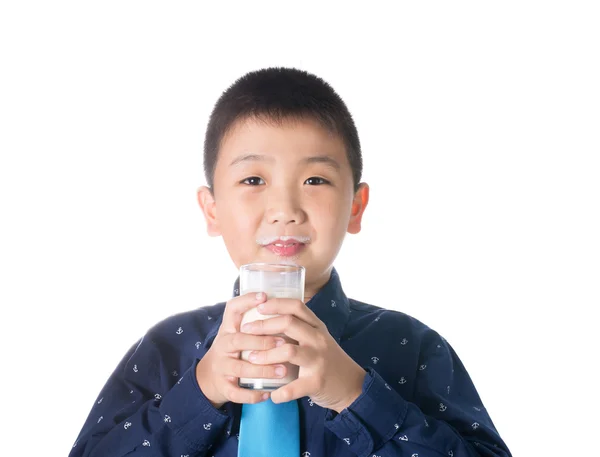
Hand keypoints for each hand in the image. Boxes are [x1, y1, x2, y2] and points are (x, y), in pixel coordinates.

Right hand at [195, 292, 288, 408]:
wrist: (209, 378)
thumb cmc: (232, 351)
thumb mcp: (238, 332)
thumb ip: (255, 321)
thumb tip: (284, 302)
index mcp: (228, 329)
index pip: (232, 309)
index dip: (246, 301)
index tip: (264, 296)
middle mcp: (222, 345)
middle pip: (237, 340)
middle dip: (260, 341)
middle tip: (283, 342)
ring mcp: (221, 367)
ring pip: (240, 367)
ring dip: (262, 369)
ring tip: (283, 371)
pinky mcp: (223, 387)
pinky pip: (236, 392)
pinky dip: (252, 395)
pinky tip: (267, 394)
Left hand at [240, 298, 366, 412]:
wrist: (352, 385)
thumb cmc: (327, 360)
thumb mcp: (317, 338)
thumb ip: (299, 328)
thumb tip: (268, 318)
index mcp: (316, 327)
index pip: (296, 306)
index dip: (275, 303)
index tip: (258, 306)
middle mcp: (318, 339)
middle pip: (289, 323)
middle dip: (263, 326)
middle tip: (246, 331)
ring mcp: (319, 360)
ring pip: (289, 351)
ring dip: (266, 355)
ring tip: (252, 359)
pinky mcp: (318, 381)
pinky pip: (295, 387)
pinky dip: (281, 392)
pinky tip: (272, 394)